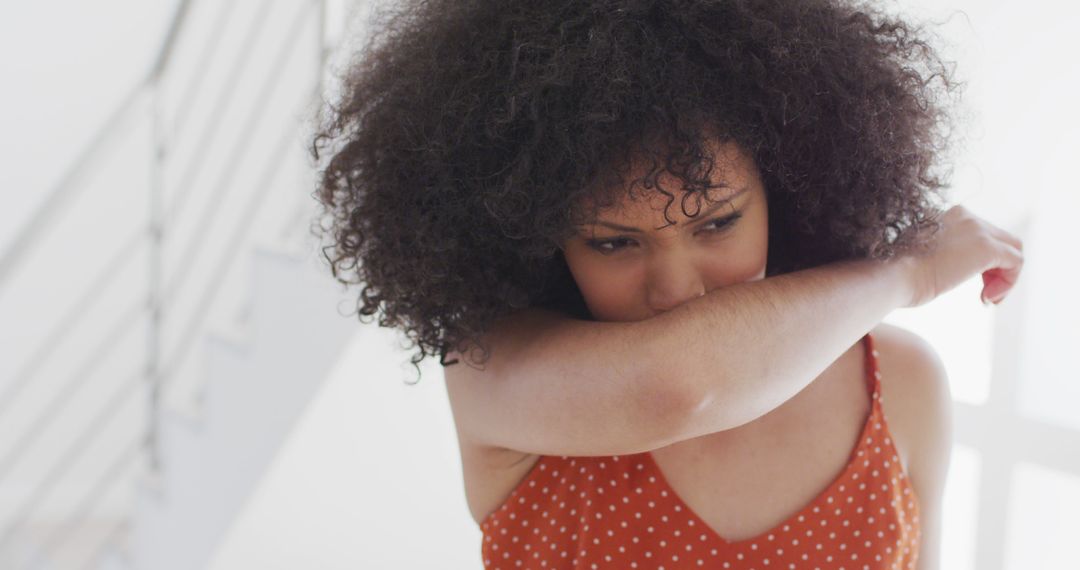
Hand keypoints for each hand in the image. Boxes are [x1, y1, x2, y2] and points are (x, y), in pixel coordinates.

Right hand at [902, 204, 1023, 307]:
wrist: (891, 276)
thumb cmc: (895, 276)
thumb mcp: (919, 259)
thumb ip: (938, 255)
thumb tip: (946, 269)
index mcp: (946, 217)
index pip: (980, 234)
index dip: (982, 263)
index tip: (971, 285)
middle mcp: (964, 216)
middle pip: (1001, 239)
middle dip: (996, 269)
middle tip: (984, 294)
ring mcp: (977, 229)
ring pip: (1013, 249)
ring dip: (1004, 277)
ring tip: (986, 297)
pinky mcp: (987, 248)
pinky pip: (1016, 262)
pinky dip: (1008, 283)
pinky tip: (987, 299)